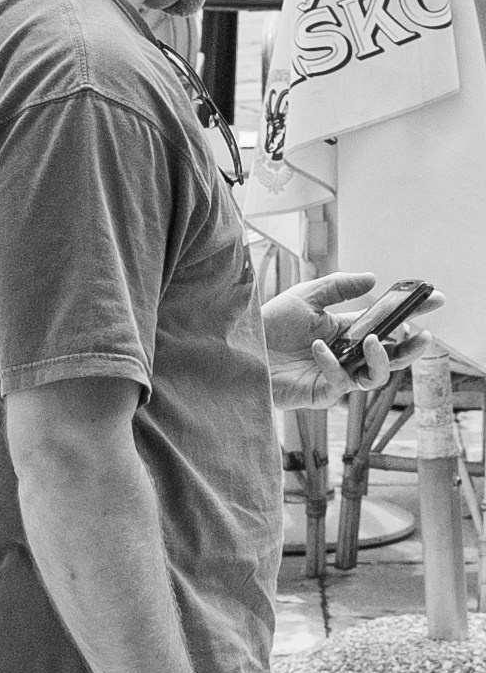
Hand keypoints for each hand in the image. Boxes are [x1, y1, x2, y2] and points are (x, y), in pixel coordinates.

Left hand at [260, 273, 443, 409]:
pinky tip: (319, 348)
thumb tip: (374, 279)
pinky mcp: (320, 393)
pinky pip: (340, 383)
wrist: (239, 347)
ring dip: (381, 359)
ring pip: (376, 377)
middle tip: (423, 334)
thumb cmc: (268, 324)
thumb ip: (339, 287)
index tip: (434, 299)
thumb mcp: (305, 297)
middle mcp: (346, 355)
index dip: (411, 313)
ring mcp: (335, 376)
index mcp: (346, 331)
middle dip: (412, 347)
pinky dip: (334, 364)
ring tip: (373, 339)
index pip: (386, 323)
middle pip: (391, 356)